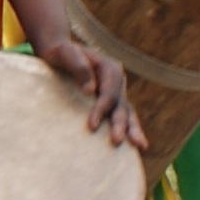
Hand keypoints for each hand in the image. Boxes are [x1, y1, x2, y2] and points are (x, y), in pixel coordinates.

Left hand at [36, 36, 145, 151]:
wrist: (58, 53)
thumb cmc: (60, 53)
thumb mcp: (65, 54)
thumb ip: (78, 67)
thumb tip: (90, 91)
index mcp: (110, 68)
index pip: (109, 94)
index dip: (102, 110)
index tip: (91, 126)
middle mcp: (117, 81)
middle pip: (121, 105)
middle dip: (120, 124)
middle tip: (116, 141)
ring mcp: (116, 93)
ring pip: (127, 113)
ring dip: (133, 130)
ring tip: (141, 146)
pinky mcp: (110, 103)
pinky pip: (120, 117)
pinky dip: (128, 130)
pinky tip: (134, 146)